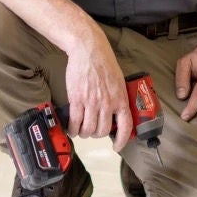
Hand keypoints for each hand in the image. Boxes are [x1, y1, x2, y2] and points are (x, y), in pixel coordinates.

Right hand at [63, 36, 133, 151]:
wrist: (89, 50)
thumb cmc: (104, 62)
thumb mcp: (119, 81)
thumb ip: (118, 97)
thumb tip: (116, 113)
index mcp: (120, 98)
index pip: (125, 126)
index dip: (122, 140)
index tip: (117, 146)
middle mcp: (107, 103)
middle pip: (103, 131)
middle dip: (96, 135)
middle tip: (92, 131)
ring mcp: (92, 102)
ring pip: (88, 129)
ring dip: (83, 133)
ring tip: (80, 130)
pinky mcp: (77, 99)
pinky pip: (75, 122)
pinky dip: (72, 129)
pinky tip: (71, 128)